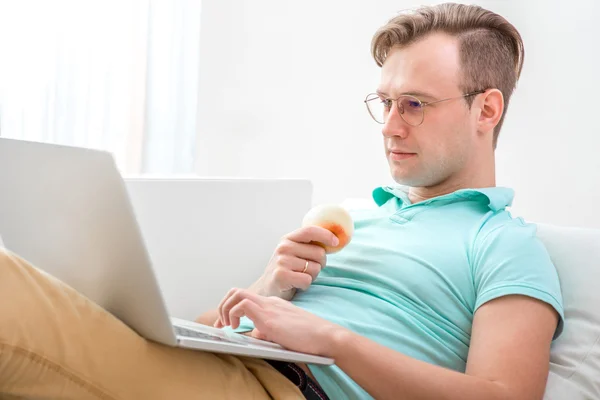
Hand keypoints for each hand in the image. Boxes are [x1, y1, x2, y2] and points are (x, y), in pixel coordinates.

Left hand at [215, 288, 344, 356]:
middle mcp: (269, 302)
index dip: (231, 309)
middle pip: (237, 291)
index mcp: (274, 305)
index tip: (226, 324)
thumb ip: (268, 331)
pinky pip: (242, 304)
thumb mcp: (283, 333)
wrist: (326, 336)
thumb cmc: (310, 338)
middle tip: (221, 324)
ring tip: (228, 326)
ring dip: (226, 309)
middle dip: (223, 306)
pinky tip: (237, 328)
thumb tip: (255, 335)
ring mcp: (269, 307)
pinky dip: (233, 314)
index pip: (245, 298)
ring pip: (236, 294)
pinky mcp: (268, 317)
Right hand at [251, 226, 338, 299]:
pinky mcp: (281, 276)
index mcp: (288, 239)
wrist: (266, 289)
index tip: (336, 242)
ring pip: (315, 268)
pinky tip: (296, 285)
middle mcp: (283, 247)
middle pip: (319, 253)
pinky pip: (307, 280)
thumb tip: (335, 240)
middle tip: (309, 270)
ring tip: (299, 277)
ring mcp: (281, 261)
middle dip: (320, 264)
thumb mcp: (293, 253)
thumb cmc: (286, 271)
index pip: (310, 231)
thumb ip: (308, 245)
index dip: (326, 235)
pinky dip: (306, 285)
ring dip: (312, 276)